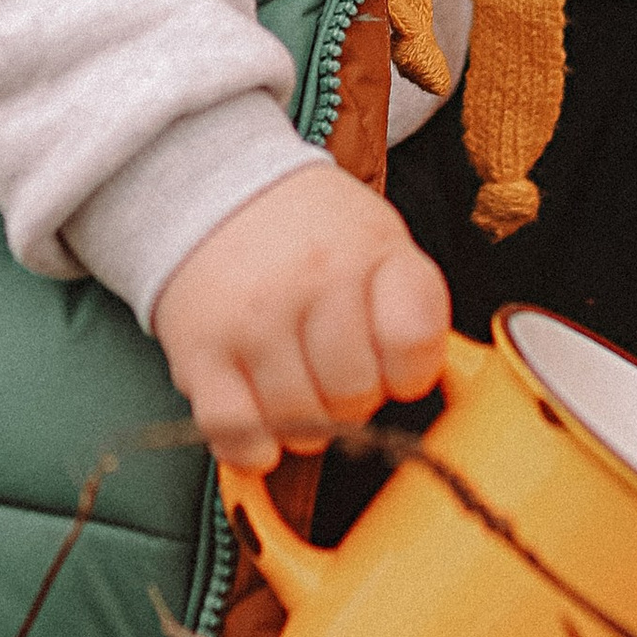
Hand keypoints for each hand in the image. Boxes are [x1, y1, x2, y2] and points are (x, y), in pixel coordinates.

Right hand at [155, 160, 450, 473]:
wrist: (215, 190)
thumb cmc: (308, 230)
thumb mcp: (378, 240)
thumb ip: (412, 305)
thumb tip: (436, 385)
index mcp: (370, 249)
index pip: (415, 344)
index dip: (410, 372)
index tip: (394, 365)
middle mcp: (313, 278)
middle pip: (356, 395)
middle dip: (352, 399)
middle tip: (333, 369)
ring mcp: (253, 317)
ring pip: (302, 424)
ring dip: (304, 423)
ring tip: (295, 382)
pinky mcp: (199, 351)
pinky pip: (239, 434)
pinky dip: (254, 446)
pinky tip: (260, 418)